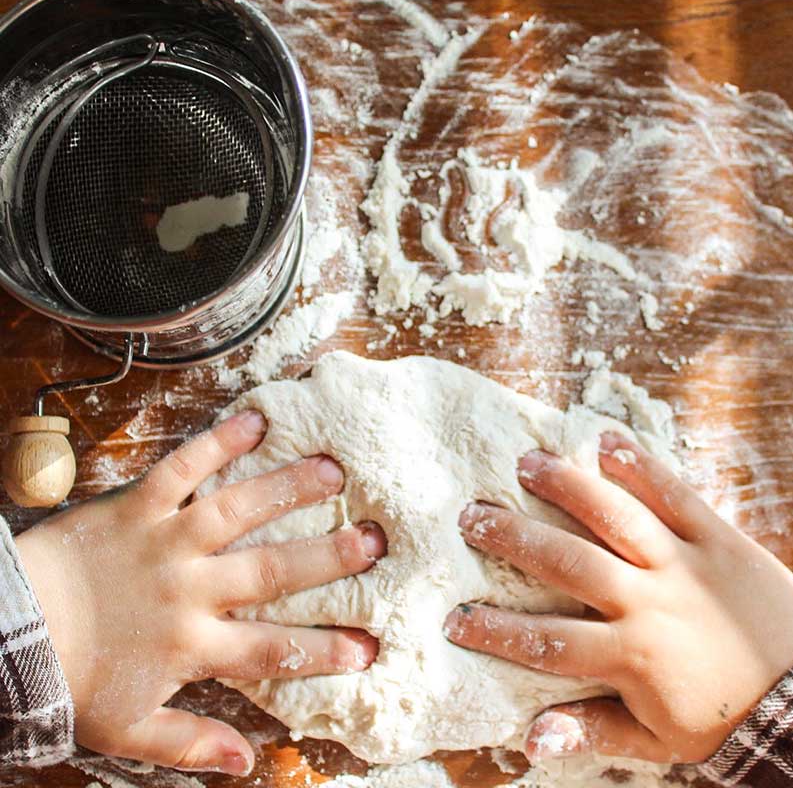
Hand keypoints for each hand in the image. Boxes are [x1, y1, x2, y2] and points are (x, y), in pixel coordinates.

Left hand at [16, 411, 385, 774]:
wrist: (8, 631)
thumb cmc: (73, 677)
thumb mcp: (128, 728)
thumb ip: (189, 744)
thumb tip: (248, 764)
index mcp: (193, 644)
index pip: (272, 649)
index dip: (322, 649)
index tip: (368, 646)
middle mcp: (190, 589)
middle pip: (271, 572)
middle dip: (328, 557)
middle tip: (374, 541)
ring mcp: (165, 542)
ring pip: (237, 512)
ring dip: (287, 490)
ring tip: (333, 471)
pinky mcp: (137, 507)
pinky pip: (181, 470)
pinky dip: (217, 444)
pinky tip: (254, 420)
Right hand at [445, 431, 792, 763]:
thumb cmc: (724, 720)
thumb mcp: (658, 743)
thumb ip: (594, 732)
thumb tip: (531, 739)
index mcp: (629, 657)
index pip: (546, 643)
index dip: (495, 630)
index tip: (454, 617)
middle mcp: (647, 603)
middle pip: (567, 564)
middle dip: (513, 539)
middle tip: (472, 516)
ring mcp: (684, 564)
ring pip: (614, 517)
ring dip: (566, 488)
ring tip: (525, 463)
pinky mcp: (718, 538)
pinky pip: (675, 494)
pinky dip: (640, 466)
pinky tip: (605, 441)